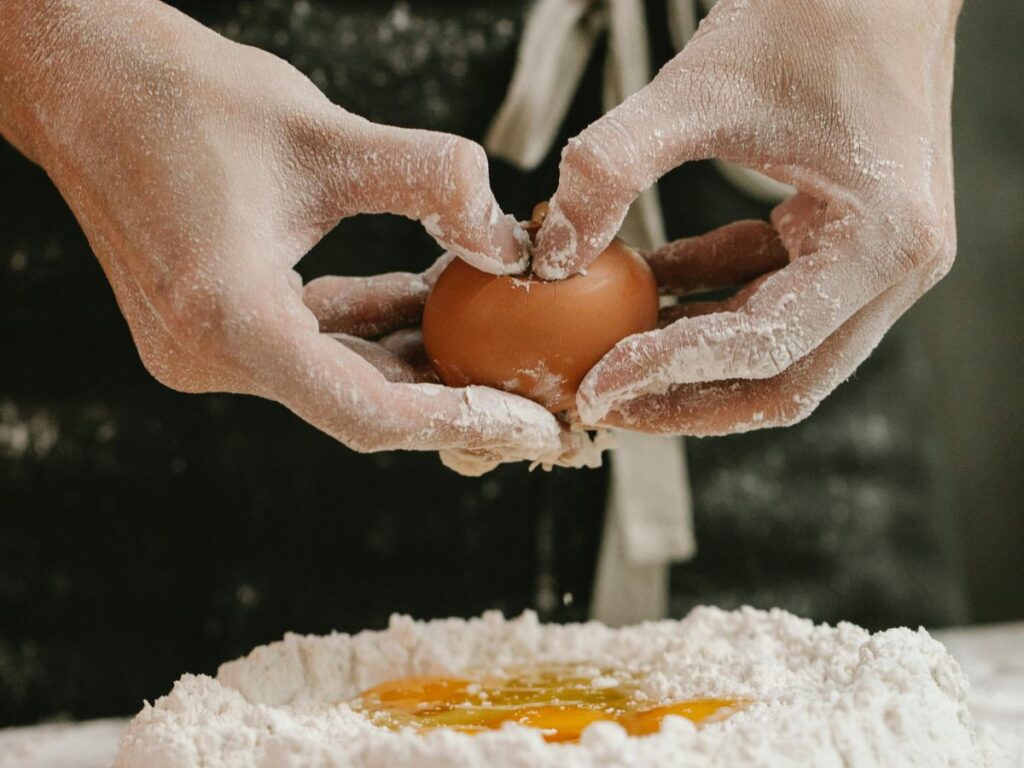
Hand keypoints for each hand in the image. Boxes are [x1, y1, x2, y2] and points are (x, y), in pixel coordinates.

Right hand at [0, 0, 563, 462]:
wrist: (85, 79)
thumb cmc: (184, 96)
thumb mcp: (324, 133)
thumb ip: (431, 180)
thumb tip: (510, 238)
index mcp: (228, 322)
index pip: (370, 413)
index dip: (465, 423)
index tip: (539, 427)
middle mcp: (208, 357)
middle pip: (362, 407)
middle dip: (456, 400)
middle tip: (540, 396)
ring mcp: (203, 349)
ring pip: (340, 377)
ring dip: (417, 358)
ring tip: (499, 337)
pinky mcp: (211, 327)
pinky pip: (313, 344)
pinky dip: (372, 326)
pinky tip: (428, 297)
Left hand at [533, 0, 959, 433]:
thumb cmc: (807, 12)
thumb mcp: (698, 89)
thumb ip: (612, 168)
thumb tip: (546, 255)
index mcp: (883, 243)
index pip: (765, 345)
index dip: (669, 372)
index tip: (592, 385)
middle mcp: (894, 270)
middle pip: (781, 379)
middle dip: (683, 399)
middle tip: (599, 404)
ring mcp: (873, 262)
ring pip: (772, 351)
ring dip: (687, 359)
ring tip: (605, 361)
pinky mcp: (842, 243)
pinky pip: (764, 297)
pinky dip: (702, 302)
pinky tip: (640, 287)